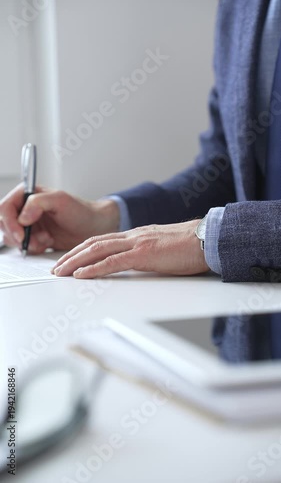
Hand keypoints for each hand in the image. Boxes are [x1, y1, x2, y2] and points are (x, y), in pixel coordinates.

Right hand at [0, 184, 119, 252]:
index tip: (22, 235)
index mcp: (27, 194)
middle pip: (4, 224)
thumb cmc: (81, 211)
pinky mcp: (33, 237)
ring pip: (12, 237)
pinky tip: (47, 243)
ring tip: (46, 240)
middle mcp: (24, 208)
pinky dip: (33, 248)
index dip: (10, 223)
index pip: (5, 207)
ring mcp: (28, 223)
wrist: (93, 227)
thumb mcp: (61, 200)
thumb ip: (38, 203)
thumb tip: (22, 217)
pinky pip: (22, 246)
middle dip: (19, 236)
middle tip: (36, 241)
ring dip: (27, 243)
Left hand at [52, 221, 208, 277]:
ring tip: (61, 272)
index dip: (82, 250)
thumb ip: (146, 253)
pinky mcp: (144, 254)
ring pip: (97, 250)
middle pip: (93, 243)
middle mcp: (132, 236)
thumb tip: (135, 263)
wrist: (207, 238)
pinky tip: (81, 275)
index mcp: (136, 235)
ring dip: (75, 262)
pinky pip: (112, 262)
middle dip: (71, 256)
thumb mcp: (162, 249)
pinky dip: (93, 269)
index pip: (101, 241)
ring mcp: (137, 243)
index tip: (69, 260)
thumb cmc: (190, 245)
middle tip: (56, 268)